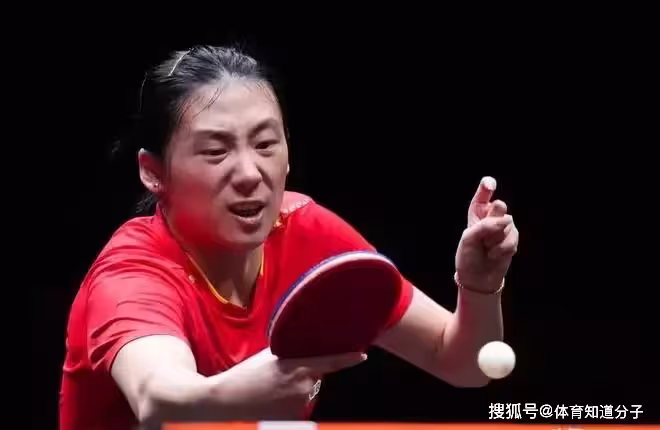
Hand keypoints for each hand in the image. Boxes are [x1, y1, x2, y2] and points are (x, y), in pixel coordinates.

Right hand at [214, 348, 366, 419]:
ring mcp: (299, 406)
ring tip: (271, 392)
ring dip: (296, 393)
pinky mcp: (293, 420)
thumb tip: (301, 347)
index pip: (331, 362)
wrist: (226, 402)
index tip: (362, 356)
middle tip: (279, 379)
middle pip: (315, 379)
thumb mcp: (268, 357)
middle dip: (305, 377)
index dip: (349, 358)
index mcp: (299, 368)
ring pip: (306, 395)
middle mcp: (303, 388)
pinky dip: (289, 406)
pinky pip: (298, 409)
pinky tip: (272, 403)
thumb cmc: (245, 376)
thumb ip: (290, 353)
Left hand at [455, 176, 518, 291]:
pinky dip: (502, 249)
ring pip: (507, 224)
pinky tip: (495, 255)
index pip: (482, 197)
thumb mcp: (469, 239)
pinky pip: (512, 238)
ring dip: (495, 240)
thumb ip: (485, 225)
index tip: (489, 184)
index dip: (486, 188)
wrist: (478, 278)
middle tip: (484, 236)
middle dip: (493, 219)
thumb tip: (508, 220)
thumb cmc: (468, 256)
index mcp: (476, 213)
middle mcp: (491, 216)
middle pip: (499, 206)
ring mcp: (504, 227)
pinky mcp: (513, 238)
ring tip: (487, 249)